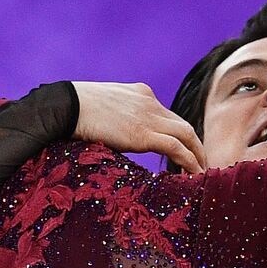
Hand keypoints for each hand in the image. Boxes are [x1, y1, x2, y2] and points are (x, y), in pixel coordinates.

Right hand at [71, 82, 207, 173]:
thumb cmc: (73, 110)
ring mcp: (148, 117)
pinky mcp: (143, 134)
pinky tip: (193, 174)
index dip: (178, 134)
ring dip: (198, 155)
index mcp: (141, 93)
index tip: (183, 150)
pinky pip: (176, 148)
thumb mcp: (102, 108)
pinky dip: (189, 161)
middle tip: (201, 163)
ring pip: (187, 135)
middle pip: (183, 124)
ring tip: (202, 172)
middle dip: (196, 145)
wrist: (65, 106)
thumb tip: (115, 135)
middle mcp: (150, 102)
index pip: (167, 115)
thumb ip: (117, 119)